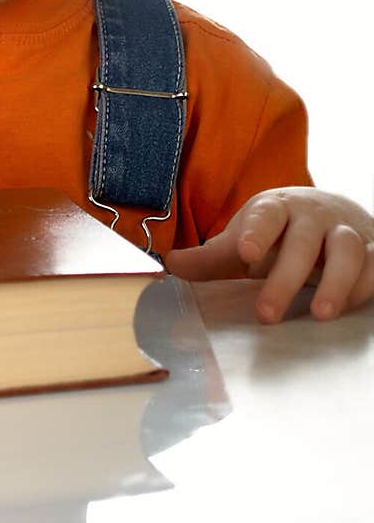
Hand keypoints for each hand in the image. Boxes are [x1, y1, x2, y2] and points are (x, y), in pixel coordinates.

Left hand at [165, 187, 373, 322]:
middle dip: (286, 278)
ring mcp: (346, 233)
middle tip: (266, 314)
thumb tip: (169, 266)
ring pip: (347, 251)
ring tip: (321, 314)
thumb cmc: (280, 232)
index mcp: (276, 209)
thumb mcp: (246, 240)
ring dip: (336, 282)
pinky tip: (348, 308)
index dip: (256, 232)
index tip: (245, 253)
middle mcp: (314, 216)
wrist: (334, 215)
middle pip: (302, 243)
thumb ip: (212, 258)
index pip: (265, 216)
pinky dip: (363, 287)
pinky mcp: (373, 253)